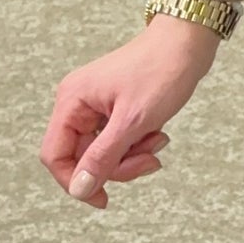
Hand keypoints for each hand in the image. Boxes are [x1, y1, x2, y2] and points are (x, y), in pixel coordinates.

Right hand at [40, 21, 216, 210]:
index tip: (103, 199)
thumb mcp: (133, 122)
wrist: (188, 43)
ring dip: (133, 156)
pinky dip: (138, 144)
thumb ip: (103, 158)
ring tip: (158, 140)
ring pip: (104, 153)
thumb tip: (79, 189)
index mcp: (71, 101)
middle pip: (83, 158)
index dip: (75, 181)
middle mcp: (77, 104)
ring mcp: (96, 106)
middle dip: (118, 166)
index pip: (55, 155)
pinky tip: (158, 133)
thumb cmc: (161, 71)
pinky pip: (118, 142)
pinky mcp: (114, 109)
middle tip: (149, 160)